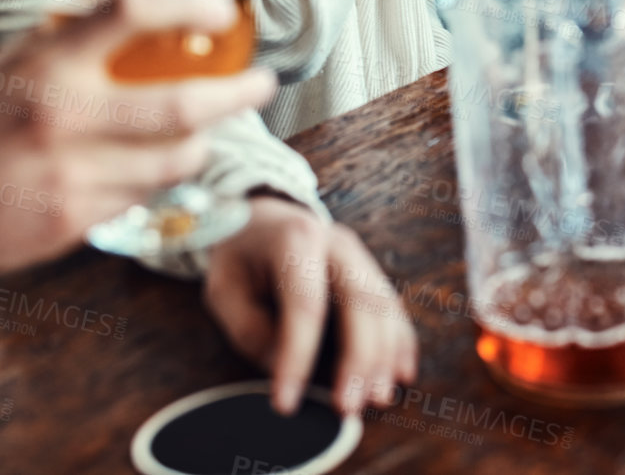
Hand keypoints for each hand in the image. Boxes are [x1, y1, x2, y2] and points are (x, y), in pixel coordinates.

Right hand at [0, 0, 276, 272]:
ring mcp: (73, 174)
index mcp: (44, 63)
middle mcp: (63, 116)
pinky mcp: (75, 220)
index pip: (130, 11)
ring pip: (175, 159)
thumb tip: (135, 18)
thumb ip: (66, 45)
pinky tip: (151, 170)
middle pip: (182, 104)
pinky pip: (144, 196)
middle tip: (260, 84)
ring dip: (202, 144)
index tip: (219, 10)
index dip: (187, 3)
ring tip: (205, 133)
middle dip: (237, 94)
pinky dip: (158, 180)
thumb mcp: (3, 66)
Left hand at [204, 197, 417, 415]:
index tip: (285, 401)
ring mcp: (361, 257)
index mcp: (296, 240)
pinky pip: (394, 309)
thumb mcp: (224, 288)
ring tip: (375, 399)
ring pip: (384, 307)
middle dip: (359, 359)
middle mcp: (337, 244)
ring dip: (384, 358)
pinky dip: (401, 343)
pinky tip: (401, 374)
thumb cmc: (241, 257)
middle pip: (361, 302)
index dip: (298, 357)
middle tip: (348, 406)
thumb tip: (284, 365)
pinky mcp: (372, 273)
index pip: (305, 304)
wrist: (263, 219)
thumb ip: (248, 327)